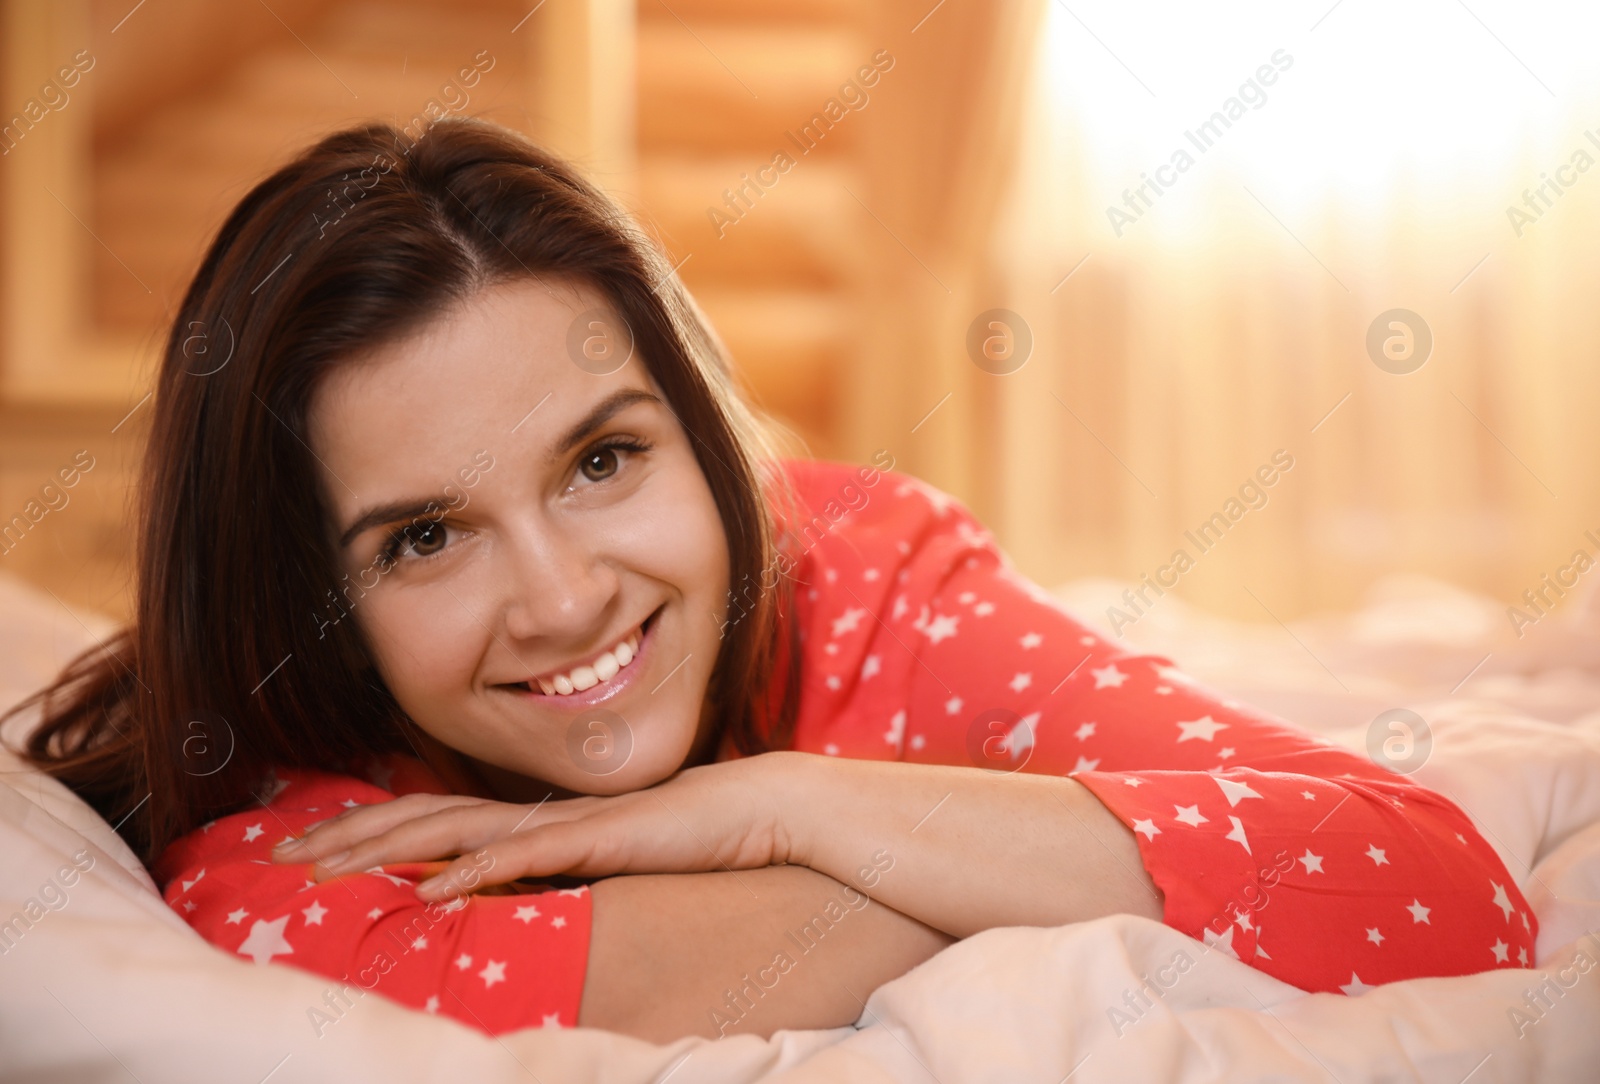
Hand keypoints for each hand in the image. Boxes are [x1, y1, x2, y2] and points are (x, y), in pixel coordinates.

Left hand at [271, 753, 800, 900]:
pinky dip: (474, 871)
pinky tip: (434, 889)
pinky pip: (523, 855)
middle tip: (282, 853)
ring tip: (326, 867)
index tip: (308, 848)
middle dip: (347, 833)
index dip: (366, 830)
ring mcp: (558, 822)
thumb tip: (491, 900)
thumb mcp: (598, 864)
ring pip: (452, 830)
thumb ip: (548, 877)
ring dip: (384, 848)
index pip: (427, 820)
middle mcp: (529, 814)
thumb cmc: (679, 839)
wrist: (750, 809)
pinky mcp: (595, 836)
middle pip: (419, 818)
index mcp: (526, 819)